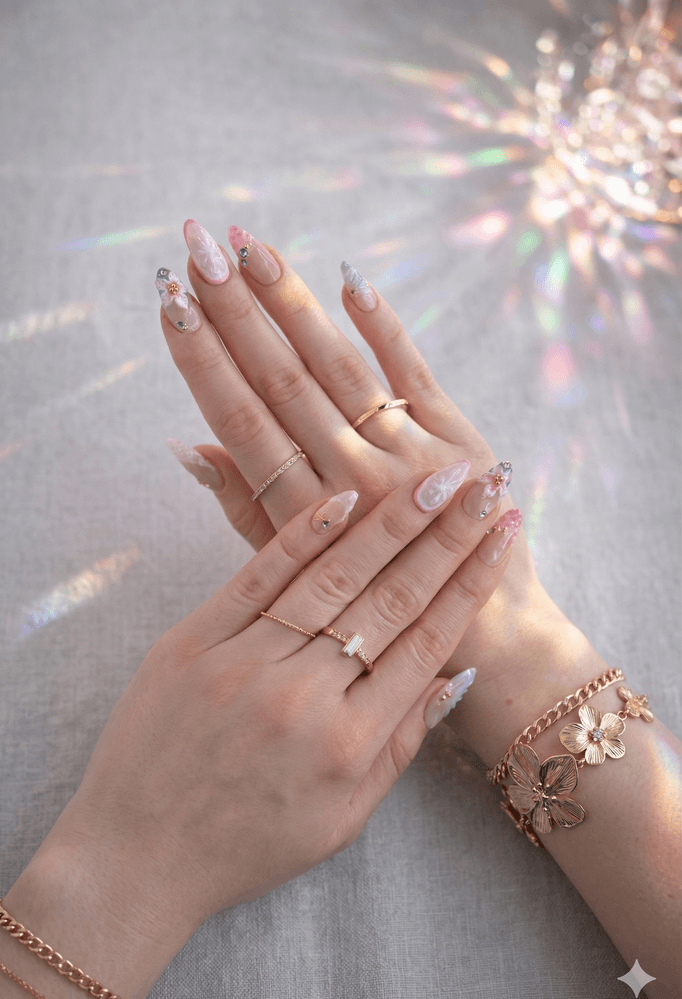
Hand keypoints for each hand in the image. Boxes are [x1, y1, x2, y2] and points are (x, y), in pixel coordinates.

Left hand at [6, 470, 516, 998]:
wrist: (135, 855)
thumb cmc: (246, 843)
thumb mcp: (342, 819)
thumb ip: (400, 746)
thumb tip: (457, 676)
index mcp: (349, 745)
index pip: (426, 643)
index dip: (470, 585)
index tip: (503, 538)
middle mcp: (303, 698)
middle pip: (390, 600)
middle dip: (447, 537)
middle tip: (485, 485)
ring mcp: (245, 663)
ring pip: (333, 578)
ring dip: (389, 523)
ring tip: (433, 480)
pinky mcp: (194, 641)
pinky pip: (257, 577)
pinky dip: (302, 535)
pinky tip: (342, 498)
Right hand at [159, 223, 563, 696]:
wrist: (488, 634)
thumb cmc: (376, 607)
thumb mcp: (297, 574)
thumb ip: (245, 508)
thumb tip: (186, 447)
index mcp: (305, 518)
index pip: (240, 422)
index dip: (203, 361)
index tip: (170, 303)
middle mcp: (354, 482)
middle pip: (284, 382)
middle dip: (237, 310)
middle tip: (199, 245)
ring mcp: (409, 457)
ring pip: (340, 369)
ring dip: (294, 305)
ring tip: (254, 247)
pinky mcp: (460, 439)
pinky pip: (414, 373)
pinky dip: (384, 328)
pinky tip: (350, 281)